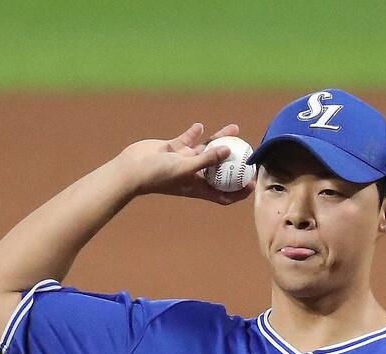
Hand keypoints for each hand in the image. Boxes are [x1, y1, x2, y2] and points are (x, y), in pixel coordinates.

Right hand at [112, 123, 252, 204]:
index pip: (224, 195)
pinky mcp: (174, 149)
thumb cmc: (159, 175)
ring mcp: (184, 161)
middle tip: (249, 151)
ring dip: (220, 140)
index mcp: (199, 187)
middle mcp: (194, 175)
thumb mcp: (186, 167)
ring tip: (234, 129)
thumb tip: (228, 151)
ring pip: (207, 150)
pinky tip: (201, 126)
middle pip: (221, 170)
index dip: (239, 192)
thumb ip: (207, 159)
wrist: (132, 168)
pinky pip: (188, 139)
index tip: (253, 183)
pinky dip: (195, 133)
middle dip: (236, 162)